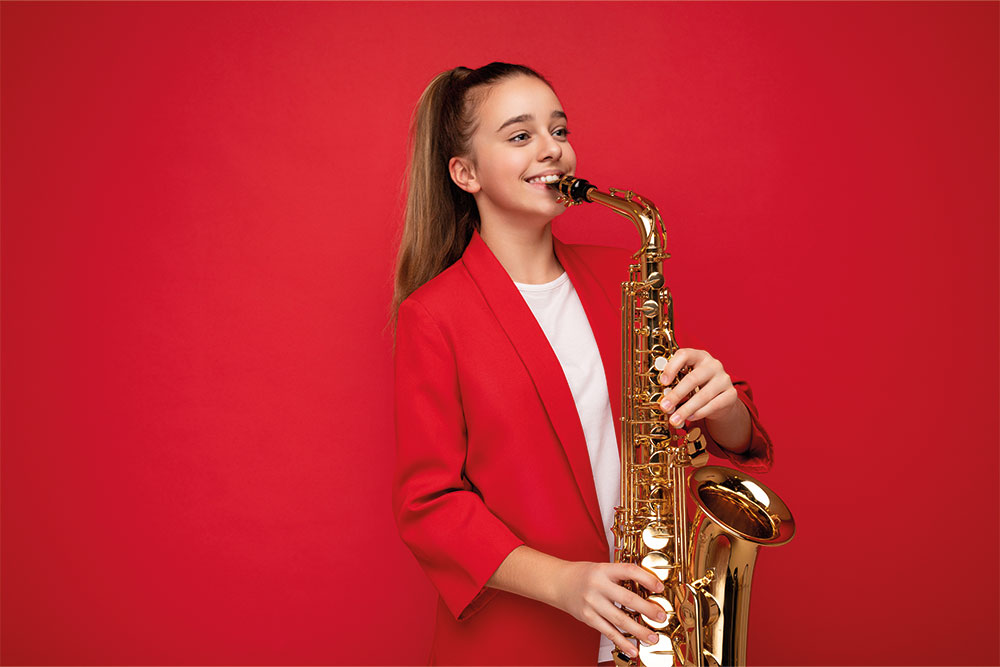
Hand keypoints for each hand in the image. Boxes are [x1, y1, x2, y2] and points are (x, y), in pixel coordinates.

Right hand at [550, 561, 666, 658]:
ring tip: (652, 637)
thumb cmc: (583, 575)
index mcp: (604, 570)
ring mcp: (592, 603)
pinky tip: (633, 648)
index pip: (629, 571)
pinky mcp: (588, 617)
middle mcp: (598, 586)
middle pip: (627, 598)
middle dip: (647, 609)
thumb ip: (620, 577)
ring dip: (639, 630)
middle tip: (661, 617)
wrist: (558, 583)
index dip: (647, 579)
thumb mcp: (602, 568)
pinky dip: (622, 641)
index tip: (660, 588)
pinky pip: (608, 631)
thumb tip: (647, 589)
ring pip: (619, 619)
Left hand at [657, 348, 745, 439]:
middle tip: (664, 407)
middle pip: (693, 379)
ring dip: (686, 409)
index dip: (672, 367)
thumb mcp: (686, 380)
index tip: (663, 382)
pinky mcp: (731, 394)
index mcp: (699, 356)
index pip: (684, 355)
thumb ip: (675, 384)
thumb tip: (663, 400)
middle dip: (676, 395)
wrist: (720, 399)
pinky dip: (699, 413)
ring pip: (703, 395)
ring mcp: (724, 379)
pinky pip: (713, 405)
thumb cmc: (698, 387)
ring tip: (674, 419)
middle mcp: (713, 365)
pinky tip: (689, 418)